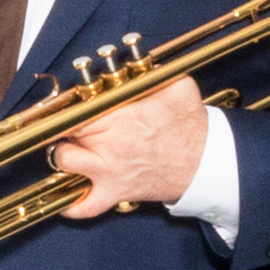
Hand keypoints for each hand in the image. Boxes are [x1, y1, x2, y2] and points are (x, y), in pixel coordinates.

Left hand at [49, 78, 211, 216]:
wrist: (206, 163)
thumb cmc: (190, 127)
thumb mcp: (177, 88)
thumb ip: (152, 72)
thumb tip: (133, 62)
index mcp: (124, 118)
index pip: (78, 108)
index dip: (70, 105)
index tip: (68, 103)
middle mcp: (112, 146)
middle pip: (67, 131)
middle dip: (67, 124)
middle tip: (74, 121)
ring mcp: (110, 173)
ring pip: (63, 162)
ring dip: (63, 152)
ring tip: (72, 144)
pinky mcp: (115, 193)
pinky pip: (84, 206)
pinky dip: (72, 204)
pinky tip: (64, 194)